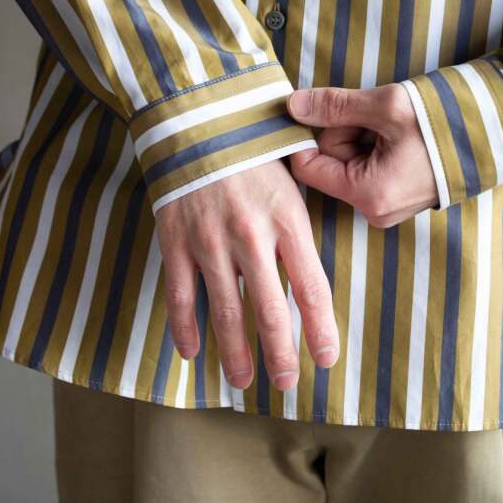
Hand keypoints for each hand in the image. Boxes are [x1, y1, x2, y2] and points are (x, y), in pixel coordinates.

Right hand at [155, 160, 339, 389]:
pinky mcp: (175, 240)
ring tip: (242, 380)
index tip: (326, 359)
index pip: (311, 287)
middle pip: (269, 310)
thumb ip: (298, 226)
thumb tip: (311, 274)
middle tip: (285, 383)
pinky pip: (179, 295)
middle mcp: (251, 237)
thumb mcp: (290, 180)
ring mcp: (210, 241)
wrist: (199, 119)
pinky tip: (191, 351)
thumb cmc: (253, 150)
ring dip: (234, 352)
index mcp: (288, 220)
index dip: (320, 329)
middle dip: (280, 353)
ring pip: (224, 312)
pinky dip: (184, 328)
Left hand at [286, 83, 438, 227]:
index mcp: (369, 195)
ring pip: (349, 160)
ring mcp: (388, 205)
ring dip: (364, 134)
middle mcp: (375, 210)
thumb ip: (335, 106)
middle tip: (379, 116)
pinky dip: (377, 143)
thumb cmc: (445, 122)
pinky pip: (369, 165)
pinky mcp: (397, 195)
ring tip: (397, 125)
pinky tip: (402, 134)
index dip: (307, 135)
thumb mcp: (386, 106)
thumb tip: (292, 106)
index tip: (322, 108)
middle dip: (347, 130)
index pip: (308, 167)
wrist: (497, 132)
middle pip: (330, 161)